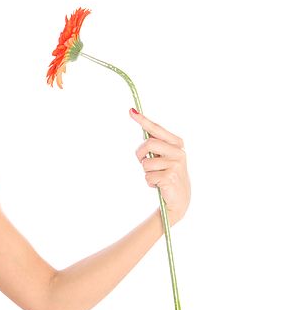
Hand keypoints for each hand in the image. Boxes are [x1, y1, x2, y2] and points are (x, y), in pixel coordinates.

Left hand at [130, 108, 190, 226]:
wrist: (179, 198)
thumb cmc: (167, 174)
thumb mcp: (163, 157)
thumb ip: (155, 145)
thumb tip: (143, 131)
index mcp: (176, 143)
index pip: (156, 129)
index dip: (143, 120)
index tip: (131, 111)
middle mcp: (178, 151)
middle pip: (148, 144)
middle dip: (139, 154)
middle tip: (143, 162)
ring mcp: (176, 164)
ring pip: (145, 163)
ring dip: (146, 172)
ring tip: (156, 176)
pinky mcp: (170, 176)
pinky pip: (148, 176)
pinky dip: (149, 182)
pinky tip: (159, 185)